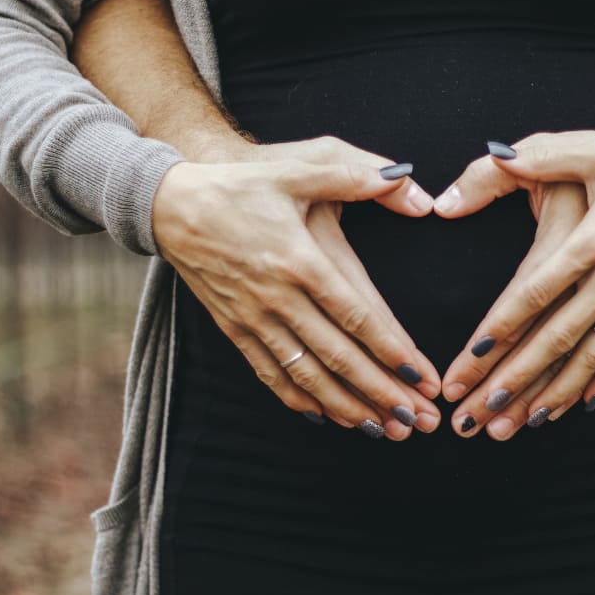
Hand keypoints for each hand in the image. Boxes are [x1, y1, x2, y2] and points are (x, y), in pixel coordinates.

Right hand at [152, 135, 441, 439]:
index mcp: (300, 260)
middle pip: (339, 357)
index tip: (424, 379)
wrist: (170, 204)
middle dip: (382, 393)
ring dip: (348, 407)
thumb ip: (360, 175)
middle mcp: (278, 298)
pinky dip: (300, 400)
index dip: (393, 352)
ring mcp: (253, 318)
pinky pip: (271, 375)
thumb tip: (414, 191)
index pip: (357, 317)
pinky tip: (327, 417)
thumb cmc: (243, 183)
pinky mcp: (234, 329)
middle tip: (419, 421)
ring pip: (307, 375)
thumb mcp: (302, 165)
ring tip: (384, 429)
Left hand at [435, 131, 594, 439]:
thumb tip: (482, 169)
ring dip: (553, 394)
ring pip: (590, 355)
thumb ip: (533, 159)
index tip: (468, 361)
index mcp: (594, 239)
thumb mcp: (592, 150)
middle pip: (556, 338)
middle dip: (513, 380)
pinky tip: (579, 405)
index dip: (499, 329)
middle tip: (477, 416)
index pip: (535, 294)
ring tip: (517, 426)